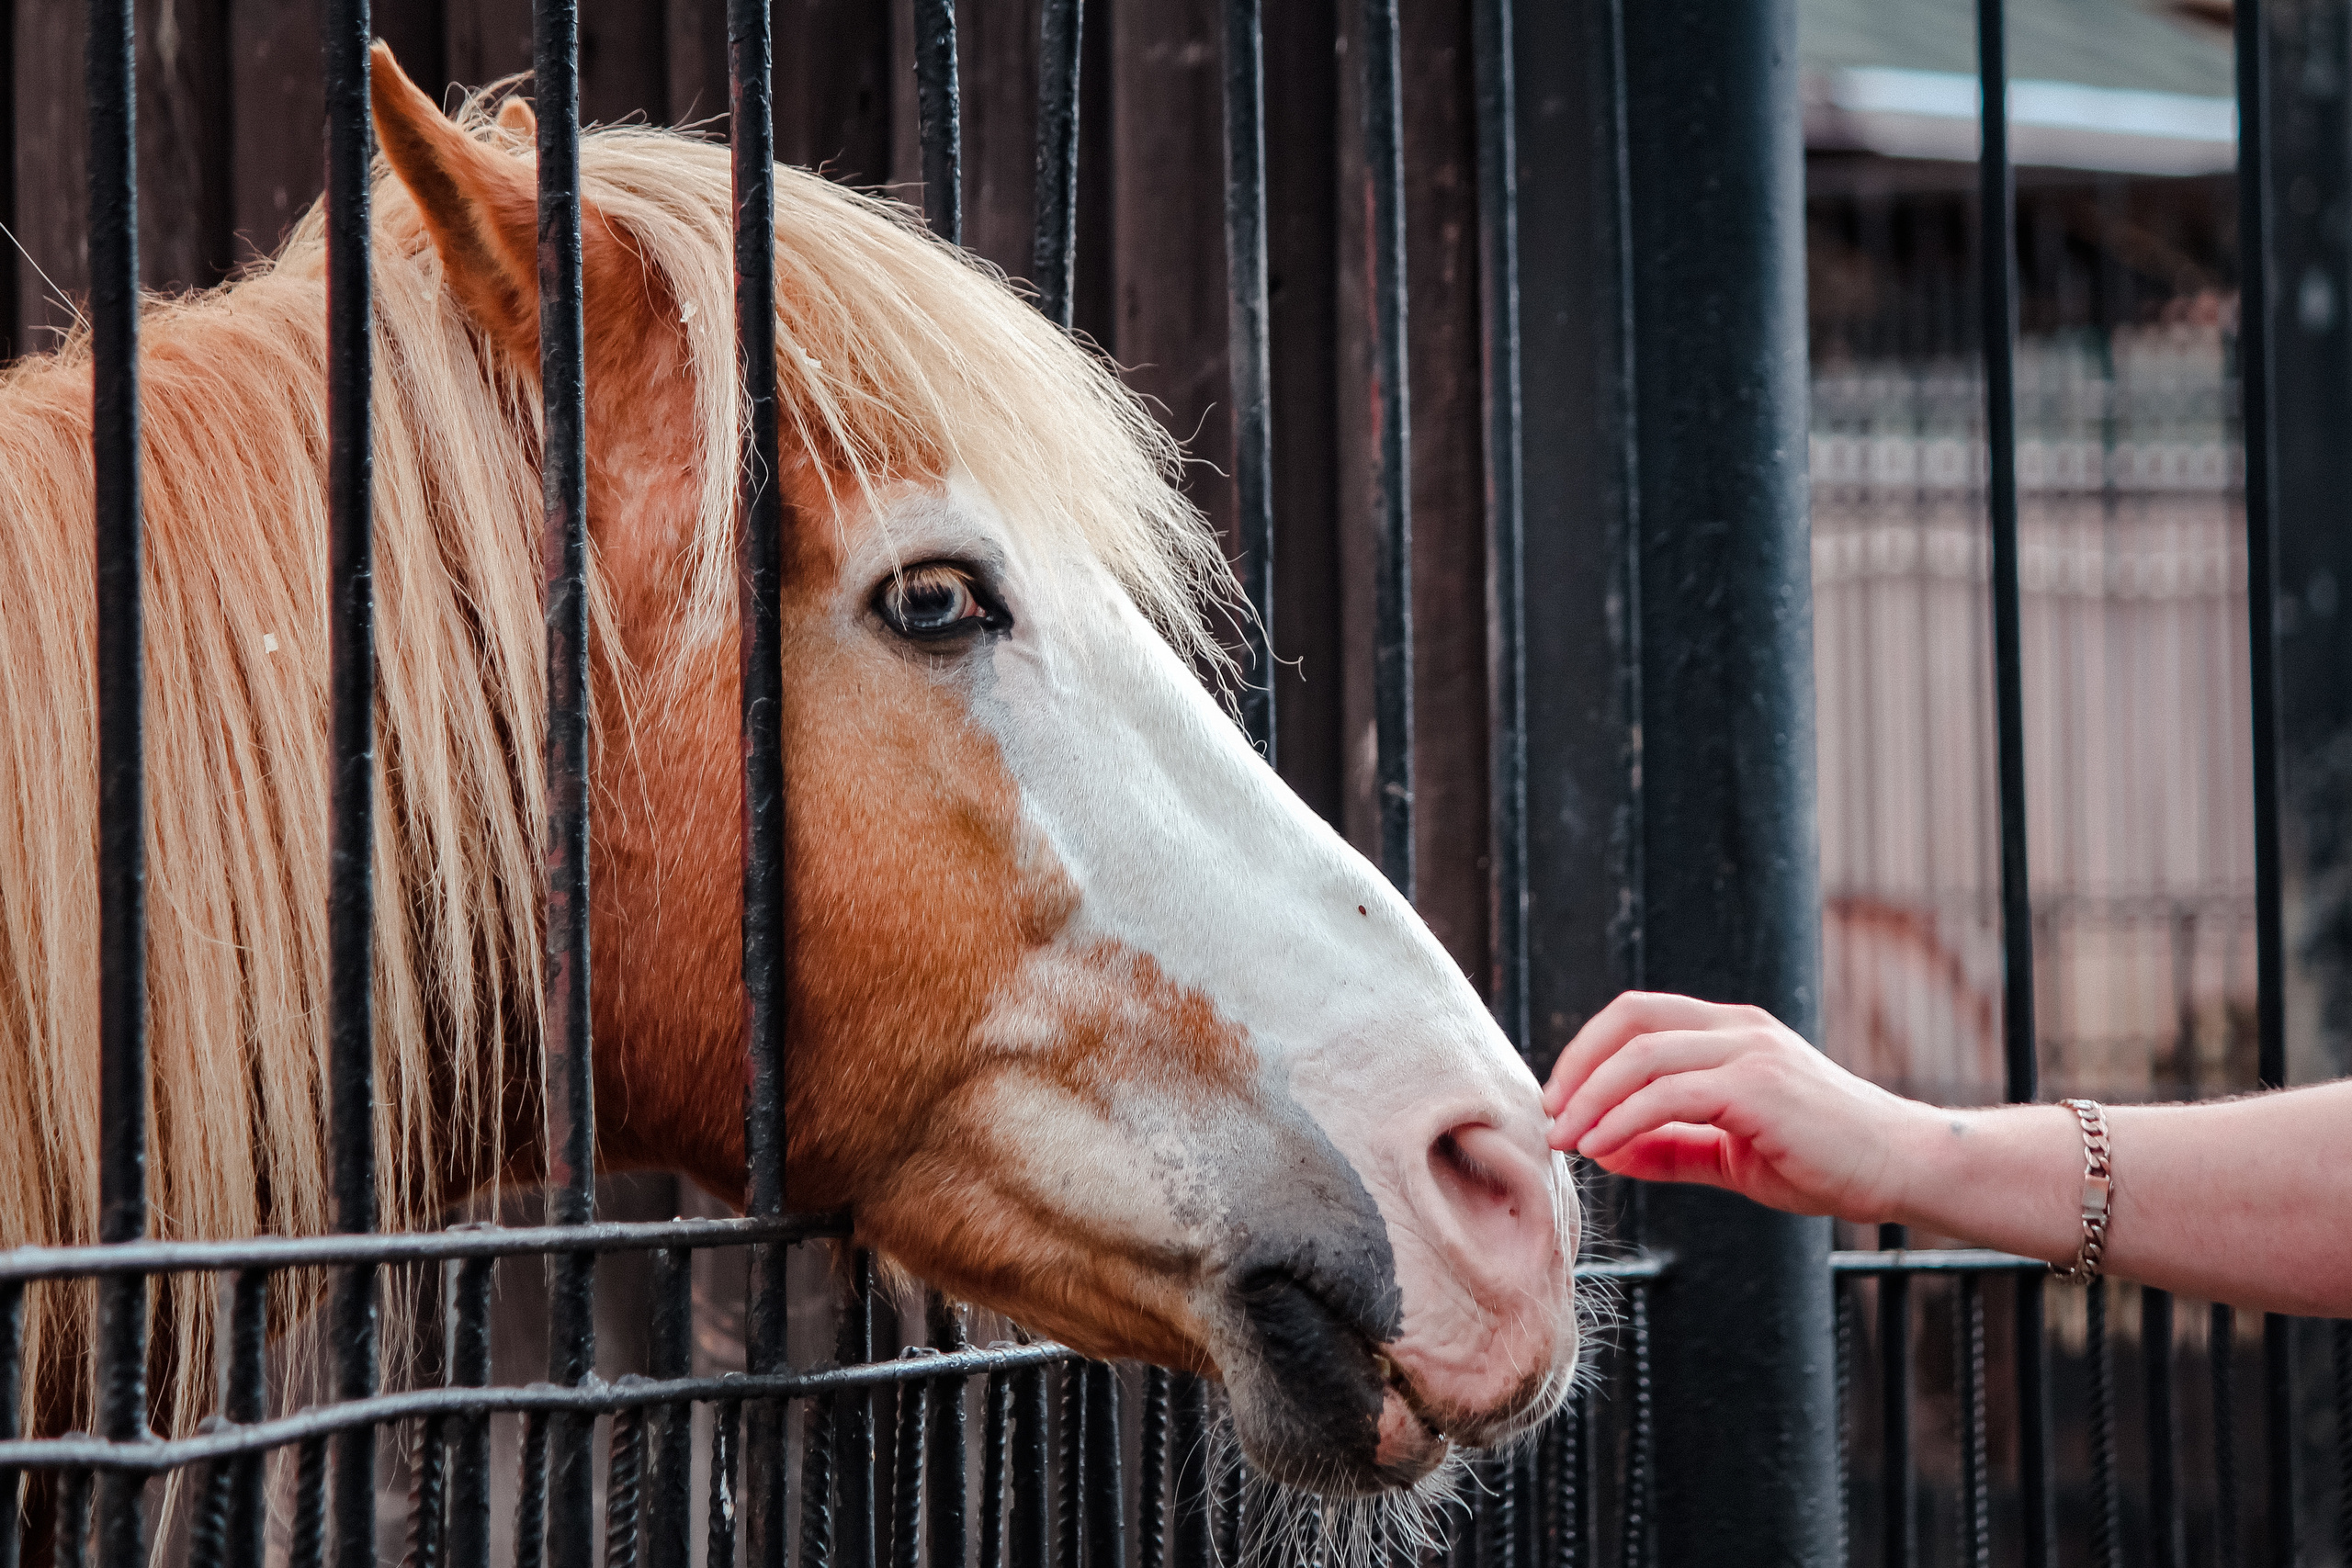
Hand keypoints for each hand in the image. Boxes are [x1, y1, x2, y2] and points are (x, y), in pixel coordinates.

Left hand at [1542, 991, 1930, 1222]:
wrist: (1901, 1168)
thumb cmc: (1822, 1159)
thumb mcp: (1730, 1152)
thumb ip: (1670, 1146)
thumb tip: (1605, 1149)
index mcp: (1730, 1032)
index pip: (1637, 1016)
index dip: (1588, 1051)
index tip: (1560, 1100)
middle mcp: (1737, 1029)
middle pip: (1630, 1019)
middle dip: (1577, 1064)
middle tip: (1550, 1114)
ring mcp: (1750, 1052)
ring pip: (1642, 1055)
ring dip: (1591, 1097)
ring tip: (1566, 1138)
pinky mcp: (1759, 1086)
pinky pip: (1671, 1094)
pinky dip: (1626, 1119)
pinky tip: (1604, 1148)